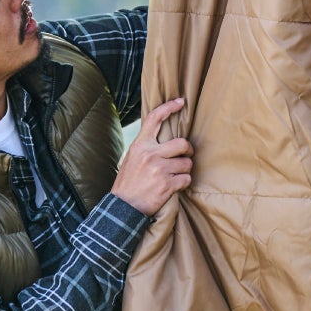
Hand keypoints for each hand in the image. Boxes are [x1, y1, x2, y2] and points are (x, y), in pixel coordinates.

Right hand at [111, 97, 192, 215]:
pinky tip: (174, 186)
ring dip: (185, 170)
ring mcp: (159, 170)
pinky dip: (184, 183)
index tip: (180, 102)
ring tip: (175, 175)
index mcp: (140, 146)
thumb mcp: (132, 159)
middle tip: (186, 155)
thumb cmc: (128, 183)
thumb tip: (165, 137)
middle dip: (188, 150)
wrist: (122, 208)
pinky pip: (186, 179)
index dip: (169, 107)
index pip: (154, 119)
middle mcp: (150, 155)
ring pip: (187, 163)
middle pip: (182, 143)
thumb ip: (147, 147)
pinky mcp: (167, 185)